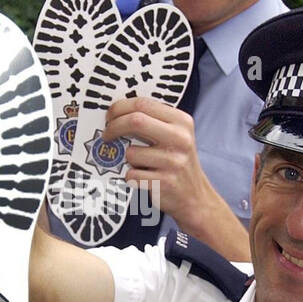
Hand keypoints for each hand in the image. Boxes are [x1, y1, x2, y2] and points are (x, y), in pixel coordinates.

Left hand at [101, 96, 217, 230]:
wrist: (195, 197)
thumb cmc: (177, 163)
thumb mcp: (175, 136)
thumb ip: (152, 121)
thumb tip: (117, 113)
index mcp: (182, 121)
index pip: (143, 104)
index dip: (120, 108)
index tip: (110, 115)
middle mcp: (180, 139)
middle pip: (136, 121)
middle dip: (114, 127)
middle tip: (106, 134)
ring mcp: (173, 161)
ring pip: (131, 153)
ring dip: (128, 160)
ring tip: (141, 165)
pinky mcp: (164, 182)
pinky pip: (132, 174)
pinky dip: (132, 177)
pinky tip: (145, 178)